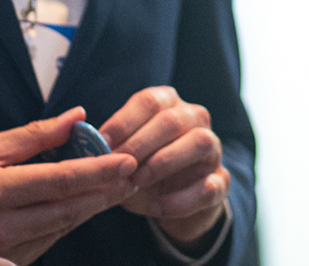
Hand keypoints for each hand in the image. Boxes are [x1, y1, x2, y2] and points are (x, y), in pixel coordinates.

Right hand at [0, 108, 137, 264]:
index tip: (127, 161)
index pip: (62, 181)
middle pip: (68, 211)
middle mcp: (0, 227)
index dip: (99, 172)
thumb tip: (75, 117)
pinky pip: (40, 246)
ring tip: (116, 191)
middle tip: (134, 175)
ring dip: (89, 211)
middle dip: (104, 194)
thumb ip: (31, 136)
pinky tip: (80, 212)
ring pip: (58, 231)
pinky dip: (62, 228)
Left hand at [99, 85, 229, 246]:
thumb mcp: (123, 157)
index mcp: (169, 105)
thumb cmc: (142, 170)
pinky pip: (209, 185)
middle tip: (118, 164)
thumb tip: (87, 144)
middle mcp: (195, 120)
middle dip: (141, 142)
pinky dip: (181, 198)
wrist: (172, 203)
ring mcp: (213, 150)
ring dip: (165, 161)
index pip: (149, 101)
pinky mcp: (221, 182)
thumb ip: (108, 149)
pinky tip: (157, 207)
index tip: (102, 142)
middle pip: (173, 120)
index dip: (124, 120)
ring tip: (139, 180)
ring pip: (200, 142)